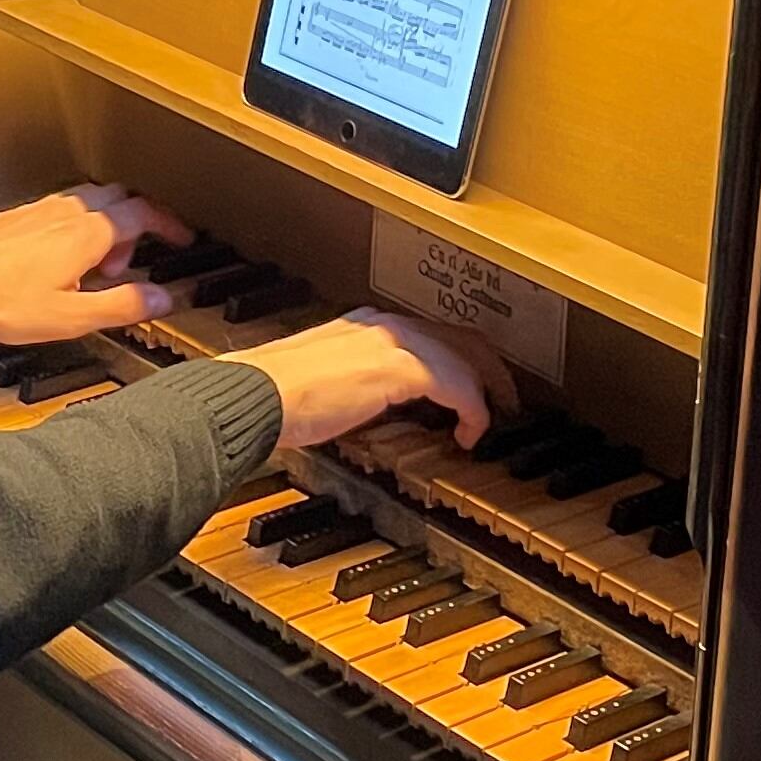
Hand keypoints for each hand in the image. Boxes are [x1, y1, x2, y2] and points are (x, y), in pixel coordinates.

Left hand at [0, 183, 191, 343]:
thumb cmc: (3, 301)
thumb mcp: (74, 317)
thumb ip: (123, 306)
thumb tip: (161, 300)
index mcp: (87, 232)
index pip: (144, 214)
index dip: (170, 225)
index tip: (182, 238)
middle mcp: (66, 212)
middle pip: (120, 200)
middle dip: (135, 228)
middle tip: (129, 264)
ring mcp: (40, 210)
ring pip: (89, 202)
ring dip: (103, 229)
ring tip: (91, 270)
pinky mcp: (18, 216)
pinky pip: (61, 210)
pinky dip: (75, 229)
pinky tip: (59, 262)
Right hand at [244, 308, 505, 450]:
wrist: (258, 394)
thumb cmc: (273, 395)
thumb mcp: (322, 380)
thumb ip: (353, 383)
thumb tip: (367, 404)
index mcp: (365, 325)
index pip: (428, 333)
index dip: (457, 359)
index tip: (467, 386)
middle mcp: (384, 324)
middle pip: (460, 336)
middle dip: (487, 368)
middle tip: (502, 399)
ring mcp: (395, 341)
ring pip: (467, 355)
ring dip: (488, 388)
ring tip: (494, 419)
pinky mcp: (402, 367)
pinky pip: (460, 385)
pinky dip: (472, 411)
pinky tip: (468, 435)